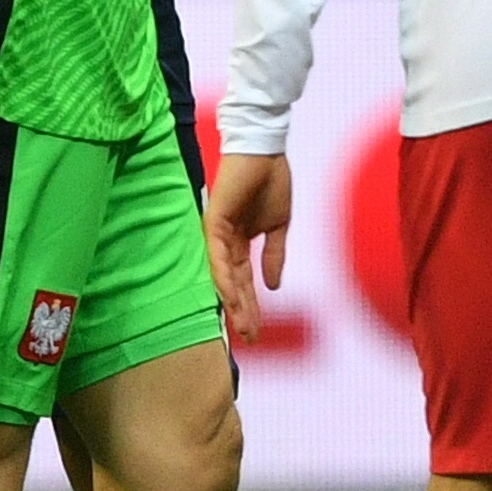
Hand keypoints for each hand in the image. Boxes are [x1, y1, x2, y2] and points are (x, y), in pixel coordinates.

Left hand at [205, 149, 291, 347]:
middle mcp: (225, 243)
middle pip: (232, 285)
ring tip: (241, 325)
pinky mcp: (213, 221)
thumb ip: (274, 256)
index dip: (251, 306)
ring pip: (222, 276)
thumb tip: (274, 286)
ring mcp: (217, 234)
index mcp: (240, 243)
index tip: (257, 331)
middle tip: (248, 338)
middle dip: (241, 312)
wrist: (266, 151)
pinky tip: (228, 296)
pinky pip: (216, 255)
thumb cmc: (272, 181)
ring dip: (232, 301)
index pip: (244, 282)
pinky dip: (221, 277)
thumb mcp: (278, 226)